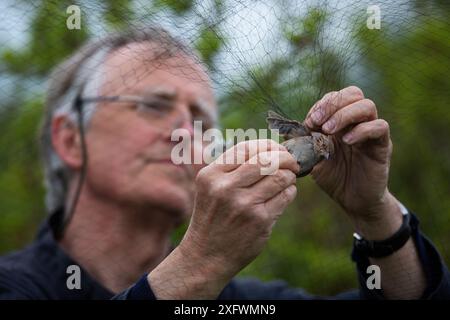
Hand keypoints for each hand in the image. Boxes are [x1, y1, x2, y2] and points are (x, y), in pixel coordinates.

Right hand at [149, 139, 299, 298]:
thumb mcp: (210, 188)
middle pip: (266, 159)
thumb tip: (270, 150)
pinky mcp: (260, 221)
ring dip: (289, 175)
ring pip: (280, 177)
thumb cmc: (212, 217)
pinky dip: (290, 191)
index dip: (268, 145)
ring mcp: (243, 204)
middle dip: (285, 157)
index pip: (246, 148)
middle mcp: (225, 187)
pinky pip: (285, 196)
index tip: (278, 149)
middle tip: (292, 161)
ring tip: (288, 178)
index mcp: (211, 175)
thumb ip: (232, 168)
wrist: (206, 255)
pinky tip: (285, 193)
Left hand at [304, 86, 395, 224]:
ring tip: (328, 131)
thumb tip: (285, 130)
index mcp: (340, 121)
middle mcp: (357, 122)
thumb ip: (303, 142)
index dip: (321, 105)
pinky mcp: (382, 145)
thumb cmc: (333, 177)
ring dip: (344, 115)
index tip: (308, 123)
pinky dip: (361, 130)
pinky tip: (346, 141)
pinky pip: (380, 126)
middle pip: (354, 93)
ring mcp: (371, 132)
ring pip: (367, 106)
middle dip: (333, 104)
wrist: (352, 200)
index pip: (335, 97)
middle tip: (317, 122)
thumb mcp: (313, 158)